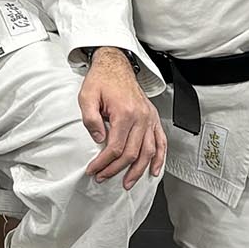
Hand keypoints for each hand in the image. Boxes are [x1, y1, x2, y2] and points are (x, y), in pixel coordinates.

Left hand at [79, 47, 166, 187]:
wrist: (115, 65)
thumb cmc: (101, 80)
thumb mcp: (87, 96)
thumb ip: (90, 118)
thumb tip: (99, 140)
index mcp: (125, 112)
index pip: (116, 147)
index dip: (104, 162)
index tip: (93, 170)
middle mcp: (141, 117)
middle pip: (132, 153)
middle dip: (116, 169)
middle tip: (103, 177)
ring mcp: (149, 118)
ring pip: (149, 152)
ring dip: (138, 171)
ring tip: (127, 182)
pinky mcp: (153, 118)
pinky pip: (161, 142)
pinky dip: (159, 158)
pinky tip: (154, 170)